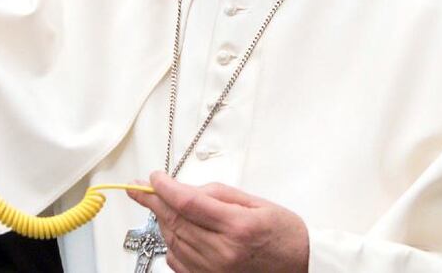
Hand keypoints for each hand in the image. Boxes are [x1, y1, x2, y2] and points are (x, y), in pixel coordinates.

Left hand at [129, 172, 309, 272]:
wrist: (301, 266)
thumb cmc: (284, 234)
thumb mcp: (255, 202)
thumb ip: (217, 194)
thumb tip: (184, 189)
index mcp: (237, 226)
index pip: (187, 202)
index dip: (164, 188)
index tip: (153, 178)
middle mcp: (223, 252)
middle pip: (175, 221)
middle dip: (153, 201)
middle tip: (140, 188)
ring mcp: (214, 270)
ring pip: (172, 240)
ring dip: (162, 220)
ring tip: (162, 205)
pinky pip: (177, 260)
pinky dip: (170, 242)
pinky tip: (175, 230)